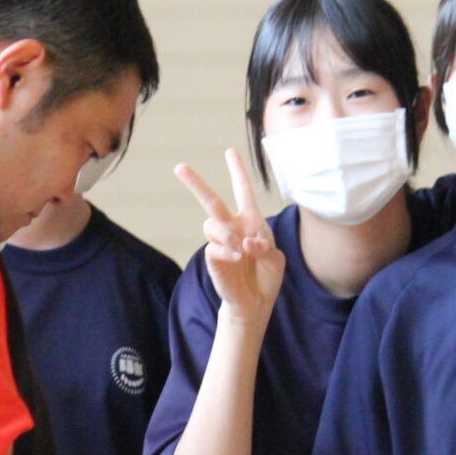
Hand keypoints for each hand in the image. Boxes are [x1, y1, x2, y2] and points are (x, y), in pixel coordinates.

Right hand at [176, 150, 283, 323]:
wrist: (255, 302)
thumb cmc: (267, 277)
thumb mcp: (275, 258)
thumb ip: (264, 245)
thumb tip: (244, 241)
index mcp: (251, 222)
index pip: (243, 192)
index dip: (237, 171)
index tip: (230, 151)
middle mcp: (233, 228)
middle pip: (211, 201)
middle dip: (196, 184)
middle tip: (180, 167)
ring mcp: (221, 243)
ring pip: (213, 224)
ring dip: (228, 234)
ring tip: (241, 251)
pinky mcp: (213, 258)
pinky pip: (213, 246)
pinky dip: (227, 251)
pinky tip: (237, 259)